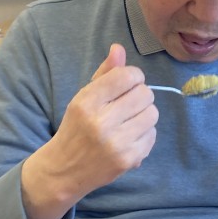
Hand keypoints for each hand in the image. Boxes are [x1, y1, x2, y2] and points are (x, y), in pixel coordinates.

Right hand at [21, 43, 157, 218]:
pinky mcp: (129, 159)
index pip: (127, 76)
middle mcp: (101, 122)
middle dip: (140, 95)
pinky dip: (145, 133)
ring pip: (153, 114)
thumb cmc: (76, 127)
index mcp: (86, 102)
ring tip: (129, 120)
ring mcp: (117, 143)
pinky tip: (129, 137)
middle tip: (127, 104)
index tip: (127, 83)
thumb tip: (119, 48)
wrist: (65, 170)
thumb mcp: (83, 97)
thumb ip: (104, 73)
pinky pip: (153, 135)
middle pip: (145, 93)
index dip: (133, 76)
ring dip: (144, 114)